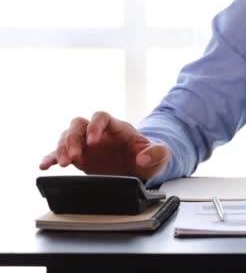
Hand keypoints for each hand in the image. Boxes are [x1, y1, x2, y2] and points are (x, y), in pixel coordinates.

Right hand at [39, 111, 170, 180]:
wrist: (142, 168)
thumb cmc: (150, 157)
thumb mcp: (160, 156)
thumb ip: (157, 153)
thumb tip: (143, 158)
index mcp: (117, 128)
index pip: (102, 117)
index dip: (95, 126)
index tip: (93, 142)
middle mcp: (99, 133)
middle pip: (79, 124)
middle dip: (74, 138)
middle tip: (75, 157)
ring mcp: (87, 144)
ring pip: (67, 137)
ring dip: (63, 148)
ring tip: (63, 164)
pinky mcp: (80, 157)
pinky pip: (61, 153)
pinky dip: (51, 157)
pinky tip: (44, 165)